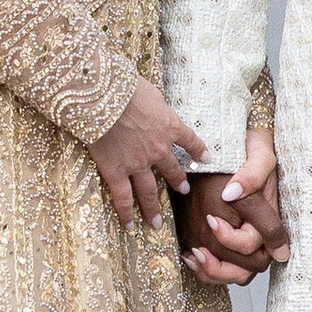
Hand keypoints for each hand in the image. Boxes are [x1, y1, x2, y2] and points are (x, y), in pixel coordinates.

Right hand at [89, 79, 212, 228]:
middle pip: (172, 170)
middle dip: (178, 182)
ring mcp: (137, 163)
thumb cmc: (126, 87)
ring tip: (157, 221)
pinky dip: (125, 212)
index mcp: (169, 126)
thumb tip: (150, 102)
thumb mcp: (150, 92)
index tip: (206, 158)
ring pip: (149, 191)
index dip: (198, 149)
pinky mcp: (116, 171)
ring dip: (154, 207)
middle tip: (184, 191)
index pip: (189, 140)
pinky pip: (122, 197)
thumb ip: (154, 103)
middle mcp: (158, 149)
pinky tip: (129, 224)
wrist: (105, 98)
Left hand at [175, 130, 290, 286]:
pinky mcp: (226, 244)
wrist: (235, 146)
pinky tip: (190, 256)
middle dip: (224, 265)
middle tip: (200, 250)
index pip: (259, 241)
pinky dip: (207, 271)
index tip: (211, 220)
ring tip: (194, 256)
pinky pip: (223, 271)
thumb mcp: (257, 154)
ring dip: (215, 272)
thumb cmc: (249, 150)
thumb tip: (233, 193)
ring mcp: (243, 240)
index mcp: (268, 214)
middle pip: (250, 267)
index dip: (234, 239)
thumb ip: (251, 174)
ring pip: (237, 274)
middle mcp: (258, 232)